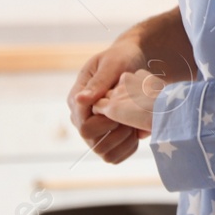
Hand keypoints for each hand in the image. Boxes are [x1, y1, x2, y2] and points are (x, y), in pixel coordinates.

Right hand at [67, 29, 149, 163]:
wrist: (136, 61)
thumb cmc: (122, 58)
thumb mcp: (111, 64)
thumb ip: (98, 83)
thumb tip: (80, 99)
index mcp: (77, 100)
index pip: (84, 125)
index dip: (105, 123)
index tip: (123, 109)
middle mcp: (82, 118)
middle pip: (93, 142)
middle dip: (116, 133)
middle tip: (131, 118)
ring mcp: (94, 129)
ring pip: (104, 153)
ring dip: (124, 142)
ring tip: (135, 123)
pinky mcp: (108, 136)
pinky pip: (115, 156)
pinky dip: (129, 148)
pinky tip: (137, 131)